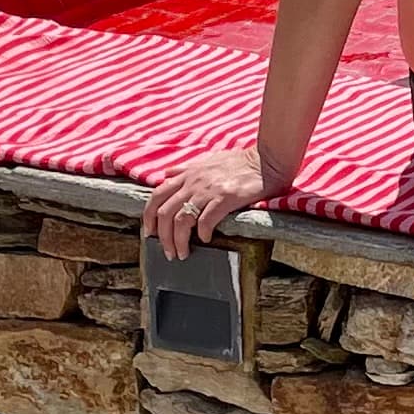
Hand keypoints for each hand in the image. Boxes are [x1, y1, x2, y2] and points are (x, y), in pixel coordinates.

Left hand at [143, 148, 273, 253]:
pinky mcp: (225, 198)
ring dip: (178, 241)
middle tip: (168, 252)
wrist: (265, 160)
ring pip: (181, 220)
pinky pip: (206, 220)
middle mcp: (193, 182)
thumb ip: (184, 169)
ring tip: (182, 253)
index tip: (150, 233)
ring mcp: (208, 190)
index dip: (148, 217)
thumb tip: (166, 174)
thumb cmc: (238, 161)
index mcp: (187, 174)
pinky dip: (202, 233)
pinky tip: (205, 239)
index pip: (156, 196)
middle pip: (165, 213)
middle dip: (162, 237)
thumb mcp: (206, 159)